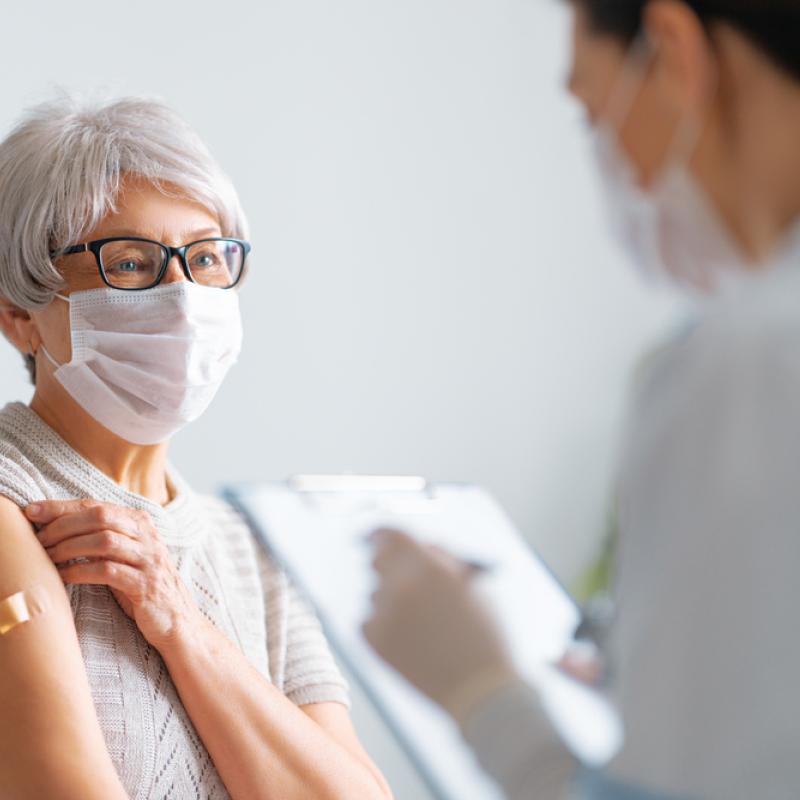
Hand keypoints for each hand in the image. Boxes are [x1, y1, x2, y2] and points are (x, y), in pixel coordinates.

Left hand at [26, 499, 200, 651]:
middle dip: (63, 525)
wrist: (177, 619)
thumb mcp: (124, 555)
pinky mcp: (146, 585)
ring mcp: (149, 559)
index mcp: (140, 522)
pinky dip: (80, 571)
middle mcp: (147, 535)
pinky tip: (64, 576)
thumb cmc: (142, 586)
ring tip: (48, 557)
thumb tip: (56, 528)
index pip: (97, 505)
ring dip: (69, 547)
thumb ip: (101, 538)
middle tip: (39, 539)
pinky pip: (108, 571)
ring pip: (104, 540)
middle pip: (100, 517)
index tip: (33, 511)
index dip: (63, 507)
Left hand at [363, 529, 519, 719]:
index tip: (377, 536)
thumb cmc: (485, 636)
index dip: (382, 534)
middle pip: (377, 560)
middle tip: (398, 576)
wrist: (480, 691)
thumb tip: (418, 545)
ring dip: (390, 599)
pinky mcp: (373, 640)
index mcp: (430, 567)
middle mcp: (402, 585)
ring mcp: (385, 613)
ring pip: (375, 592)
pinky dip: (383, 625)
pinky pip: (368, 620)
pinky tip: (410, 641)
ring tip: (422, 625)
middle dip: (386, 563)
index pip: (391, 535)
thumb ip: (443, 559)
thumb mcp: (474, 586)